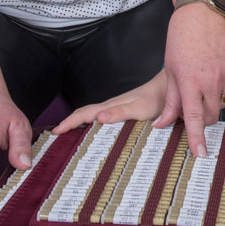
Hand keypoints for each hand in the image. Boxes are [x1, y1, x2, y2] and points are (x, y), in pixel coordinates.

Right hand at [52, 72, 168, 133]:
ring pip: (92, 115)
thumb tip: (97, 118)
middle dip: (69, 123)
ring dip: (79, 123)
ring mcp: (117, 108)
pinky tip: (95, 131)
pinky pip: (102, 118)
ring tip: (70, 136)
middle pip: (84, 114)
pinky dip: (92, 123)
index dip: (68, 123)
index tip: (55, 132)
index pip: (83, 114)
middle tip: (56, 136)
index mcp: (110, 106)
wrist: (169, 89)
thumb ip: (119, 113)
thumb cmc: (156, 100)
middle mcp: (110, 106)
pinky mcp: (124, 111)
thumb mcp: (139, 109)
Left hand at [163, 4, 224, 157]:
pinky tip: (219, 72)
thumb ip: (170, 99)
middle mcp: (211, 80)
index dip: (196, 138)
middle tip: (195, 102)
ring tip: (206, 79)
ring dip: (215, 99)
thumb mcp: (171, 69)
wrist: (204, 11)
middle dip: (203, 116)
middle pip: (211, 114)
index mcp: (189, 82)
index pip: (194, 118)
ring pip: (224, 101)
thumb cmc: (182, 38)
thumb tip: (163, 123)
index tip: (201, 153)